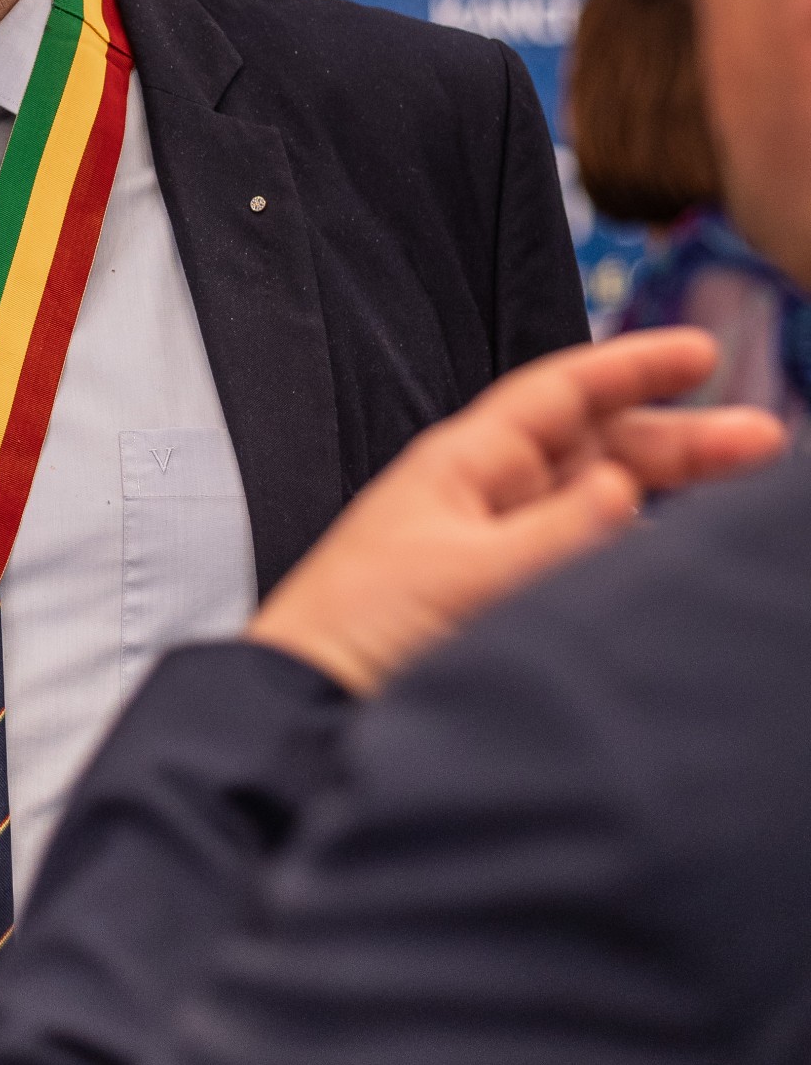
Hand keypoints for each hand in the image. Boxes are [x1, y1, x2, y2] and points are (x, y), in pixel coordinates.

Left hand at [248, 327, 784, 695]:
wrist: (302, 711)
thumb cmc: (356, 633)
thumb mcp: (465, 575)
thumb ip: (554, 535)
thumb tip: (627, 490)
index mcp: (464, 466)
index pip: (561, 394)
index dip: (632, 367)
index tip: (700, 353)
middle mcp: (481, 499)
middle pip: (595, 447)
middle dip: (678, 438)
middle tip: (763, 441)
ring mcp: (491, 553)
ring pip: (595, 503)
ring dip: (664, 492)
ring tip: (740, 495)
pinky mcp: (497, 609)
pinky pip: (578, 562)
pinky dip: (627, 551)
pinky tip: (670, 558)